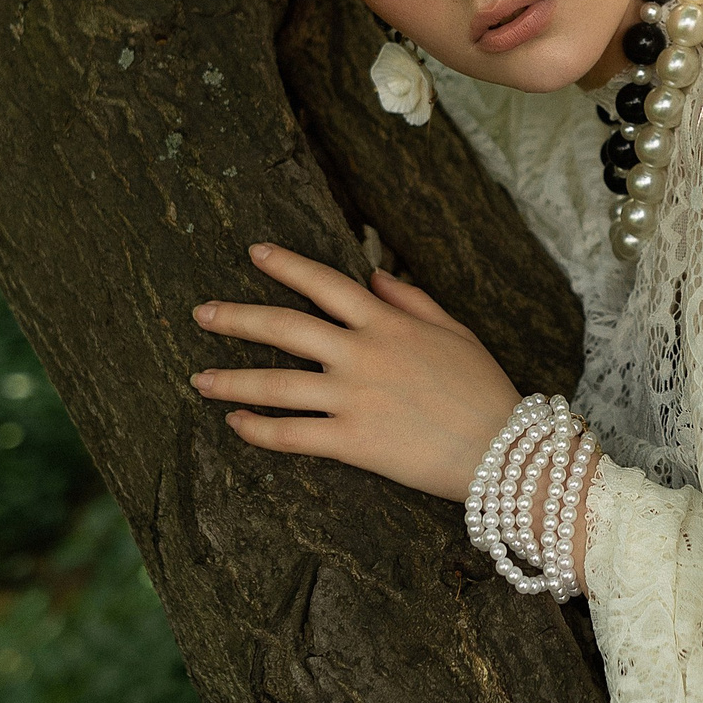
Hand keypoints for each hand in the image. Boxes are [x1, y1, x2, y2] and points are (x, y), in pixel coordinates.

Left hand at [190, 244, 521, 505]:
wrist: (503, 450)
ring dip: (231, 379)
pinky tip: (236, 422)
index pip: (325, 283)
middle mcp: (362, 354)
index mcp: (387, 322)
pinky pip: (291, 434)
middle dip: (236, 317)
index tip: (254, 252)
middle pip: (284, 327)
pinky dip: (257, 428)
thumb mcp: (455, 330)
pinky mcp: (352, 442)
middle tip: (201, 314)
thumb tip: (374, 277)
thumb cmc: (484, 389)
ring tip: (199, 379)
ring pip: (276, 384)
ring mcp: (353, 398)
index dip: (286, 265)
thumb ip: (411, 300)